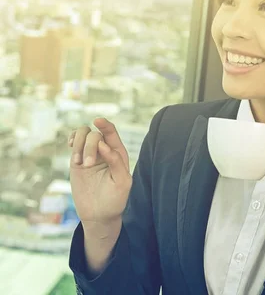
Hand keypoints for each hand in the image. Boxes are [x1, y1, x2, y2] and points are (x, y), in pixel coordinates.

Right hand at [69, 118, 131, 232]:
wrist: (99, 214)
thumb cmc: (115, 199)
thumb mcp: (122, 182)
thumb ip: (116, 162)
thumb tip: (103, 144)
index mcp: (118, 154)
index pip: (112, 133)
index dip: (105, 124)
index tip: (97, 121)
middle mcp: (105, 151)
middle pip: (95, 135)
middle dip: (90, 146)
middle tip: (87, 165)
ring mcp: (90, 154)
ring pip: (83, 134)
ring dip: (79, 144)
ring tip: (78, 162)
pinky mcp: (77, 160)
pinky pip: (75, 142)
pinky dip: (72, 140)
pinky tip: (71, 146)